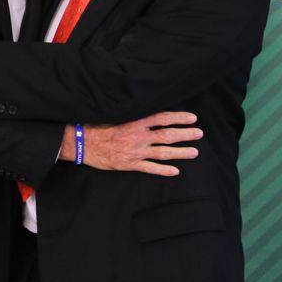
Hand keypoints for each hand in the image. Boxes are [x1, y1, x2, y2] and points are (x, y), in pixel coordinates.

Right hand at [60, 112, 202, 175]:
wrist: (81, 142)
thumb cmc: (98, 126)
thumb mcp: (117, 115)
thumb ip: (133, 114)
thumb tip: (149, 110)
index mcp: (136, 121)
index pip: (163, 118)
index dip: (179, 117)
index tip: (193, 118)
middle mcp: (139, 136)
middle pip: (168, 135)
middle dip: (186, 134)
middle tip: (199, 133)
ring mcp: (136, 151)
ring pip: (163, 152)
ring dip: (181, 152)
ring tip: (194, 152)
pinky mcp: (130, 164)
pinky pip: (151, 168)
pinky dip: (164, 170)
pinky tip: (175, 171)